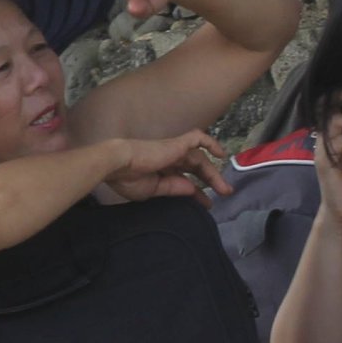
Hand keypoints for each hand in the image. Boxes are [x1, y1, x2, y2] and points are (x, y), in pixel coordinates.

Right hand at [102, 130, 227, 203]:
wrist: (117, 164)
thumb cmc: (128, 178)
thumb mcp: (154, 190)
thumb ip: (173, 188)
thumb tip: (192, 189)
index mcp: (160, 170)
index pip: (184, 179)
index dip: (197, 192)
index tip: (207, 204)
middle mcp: (168, 157)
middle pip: (195, 168)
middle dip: (210, 181)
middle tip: (224, 194)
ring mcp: (173, 149)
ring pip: (199, 158)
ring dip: (213, 173)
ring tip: (224, 188)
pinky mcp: (176, 143)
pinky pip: (197, 138)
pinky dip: (210, 142)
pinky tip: (222, 154)